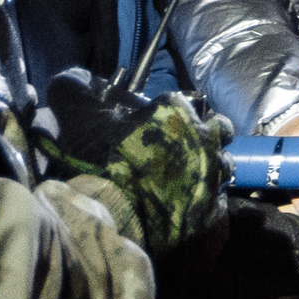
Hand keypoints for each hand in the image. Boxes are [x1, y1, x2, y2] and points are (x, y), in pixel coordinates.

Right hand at [40, 71, 232, 255]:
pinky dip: (206, 201)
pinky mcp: (214, 213)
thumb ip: (74, 89)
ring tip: (186, 179)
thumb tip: (75, 76)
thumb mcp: (76, 115)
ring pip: (223, 163)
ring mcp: (213, 176)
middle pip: (216, 128)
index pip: (179, 102)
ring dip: (208, 167)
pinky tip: (186, 207)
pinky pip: (219, 200)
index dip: (163, 113)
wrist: (116, 223)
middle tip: (176, 150)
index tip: (148, 127)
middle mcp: (204, 138)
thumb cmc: (100, 163)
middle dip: (201, 135)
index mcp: (175, 111)